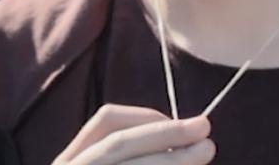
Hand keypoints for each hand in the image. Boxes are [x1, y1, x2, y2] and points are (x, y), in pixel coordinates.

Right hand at [52, 103, 214, 164]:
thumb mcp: (110, 162)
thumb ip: (137, 153)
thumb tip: (189, 137)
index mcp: (72, 159)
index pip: (106, 122)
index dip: (146, 117)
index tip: (181, 126)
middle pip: (118, 145)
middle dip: (166, 134)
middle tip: (206, 133)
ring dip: (171, 160)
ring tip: (204, 153)